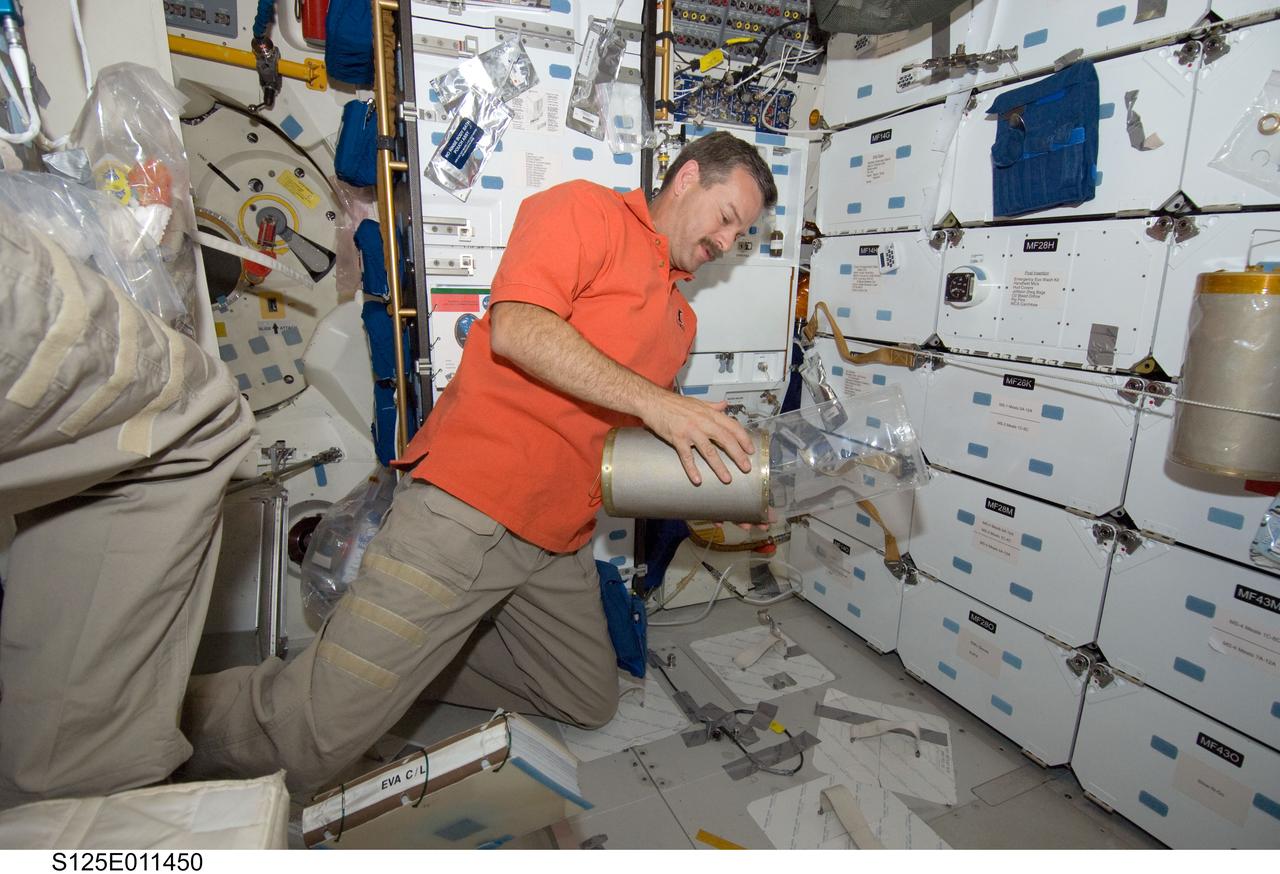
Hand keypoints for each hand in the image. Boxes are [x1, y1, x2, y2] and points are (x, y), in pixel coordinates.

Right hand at [639, 393, 755, 485]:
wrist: (653, 401)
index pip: (732, 426)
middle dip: (737, 455)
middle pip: (725, 440)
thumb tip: (725, 405)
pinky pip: (687, 456)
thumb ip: (713, 406)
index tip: (750, 450)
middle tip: (746, 468)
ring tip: (727, 478)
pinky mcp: (677, 438)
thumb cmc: (674, 403)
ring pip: (708, 451)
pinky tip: (698, 479)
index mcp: (709, 413)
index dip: (743, 439)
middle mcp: (702, 422)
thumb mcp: (697, 402)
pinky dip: (692, 469)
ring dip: (719, 466)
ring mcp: (690, 431)